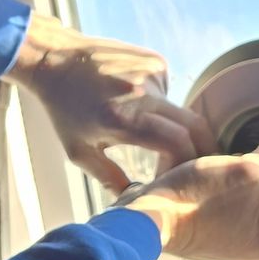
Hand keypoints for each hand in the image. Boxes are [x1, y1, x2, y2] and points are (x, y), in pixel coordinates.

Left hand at [4, 15, 214, 191]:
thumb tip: (137, 199)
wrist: (57, 60)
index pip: (176, 143)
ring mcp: (152, 73)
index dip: (184, 164)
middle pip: (193, 125)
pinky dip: (157, 104)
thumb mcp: (80, 151)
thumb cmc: (64, 110)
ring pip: (178, 111)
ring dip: (168, 125)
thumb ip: (109, 178)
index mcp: (123, 119)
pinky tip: (131, 99)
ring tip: (136, 123)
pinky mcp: (155, 62)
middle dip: (201, 148)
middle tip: (198, 165)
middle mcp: (143, 93)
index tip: (175, 177)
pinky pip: (167, 93)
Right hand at [127, 140, 258, 259]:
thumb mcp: (249, 168)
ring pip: (249, 196)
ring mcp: (228, 241)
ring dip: (238, 176)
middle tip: (247, 162)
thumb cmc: (196, 199)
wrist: (145, 216)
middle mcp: (253, 248)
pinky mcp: (207, 231)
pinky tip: (206, 176)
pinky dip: (220, 184)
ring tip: (219, 170)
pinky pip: (226, 201)